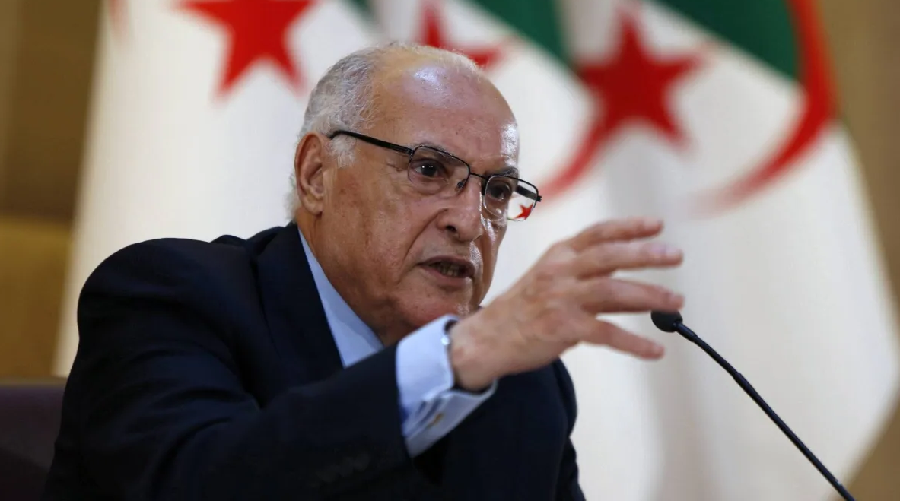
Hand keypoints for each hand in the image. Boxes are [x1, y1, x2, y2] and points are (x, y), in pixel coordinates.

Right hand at [449, 218, 683, 390]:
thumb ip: (589, 276)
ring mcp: (560, 299)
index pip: (598, 233)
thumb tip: (639, 286)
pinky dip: (634, 343)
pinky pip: (606, 334)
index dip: (629, 227)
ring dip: (649, 296)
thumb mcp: (551, 279)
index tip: (658, 225)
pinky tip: (655, 350)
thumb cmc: (525, 309)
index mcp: (558, 255)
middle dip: (646, 254)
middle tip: (676, 255)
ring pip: (613, 292)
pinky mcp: (562, 329)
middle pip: (610, 256)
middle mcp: (560, 271)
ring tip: (676, 302)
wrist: (487, 338)